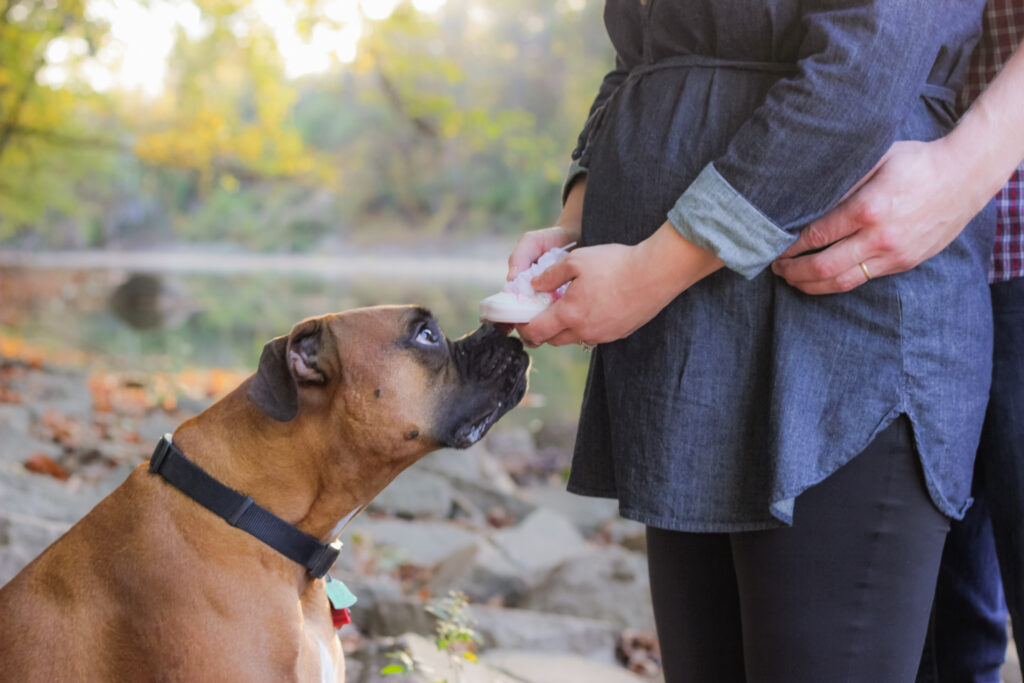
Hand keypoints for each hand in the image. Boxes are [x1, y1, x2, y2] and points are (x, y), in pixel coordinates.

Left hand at [516, 223, 722, 346]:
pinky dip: (584, 326)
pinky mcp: (618, 334)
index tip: (519, 318)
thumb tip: (534, 285)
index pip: (535, 333)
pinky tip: (589, 306)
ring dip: (563, 328)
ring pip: (572, 339)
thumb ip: (550, 276)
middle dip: (541, 329)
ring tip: (565, 307)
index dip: (522, 328)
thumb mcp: (576, 261)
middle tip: (538, 312)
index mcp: (569, 314)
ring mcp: (603, 335)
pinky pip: (592, 335)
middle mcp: (584, 331)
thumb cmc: (615, 264)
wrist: (656, 273)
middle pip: (551, 340)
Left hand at [771, 139, 985, 293]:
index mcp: (867, 208)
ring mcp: (893, 255)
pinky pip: (862, 280)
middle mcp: (879, 237)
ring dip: (811, 284)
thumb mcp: (875, 158)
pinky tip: (822, 278)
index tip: (773, 246)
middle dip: (793, 271)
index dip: (789, 246)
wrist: (965, 176)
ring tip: (792, 279)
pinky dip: (836, 282)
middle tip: (775, 267)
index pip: (815, 236)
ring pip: (841, 282)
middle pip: (822, 267)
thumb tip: (803, 198)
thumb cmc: (916, 161)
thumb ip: (841, 180)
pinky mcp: (904, 264)